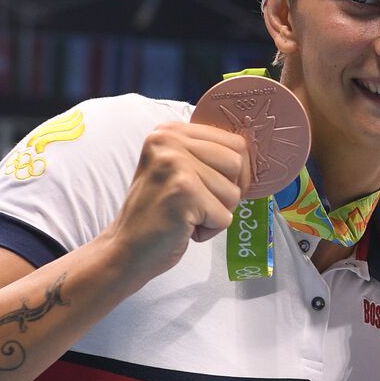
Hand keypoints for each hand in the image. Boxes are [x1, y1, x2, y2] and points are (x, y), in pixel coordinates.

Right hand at [102, 122, 251, 277]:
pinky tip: (183, 228)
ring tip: (186, 216)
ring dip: (216, 214)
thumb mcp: (178, 170)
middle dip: (227, 193)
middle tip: (197, 206)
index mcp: (169, 131)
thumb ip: (207, 156)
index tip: (215, 189)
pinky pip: (224, 216)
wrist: (126, 249)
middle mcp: (169, 141)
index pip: (234, 142)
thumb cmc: (159, 214)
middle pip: (237, 164)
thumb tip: (253, 156)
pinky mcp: (184, 192)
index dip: (236, 173)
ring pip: (233, 193)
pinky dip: (209, 230)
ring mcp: (176, 164)